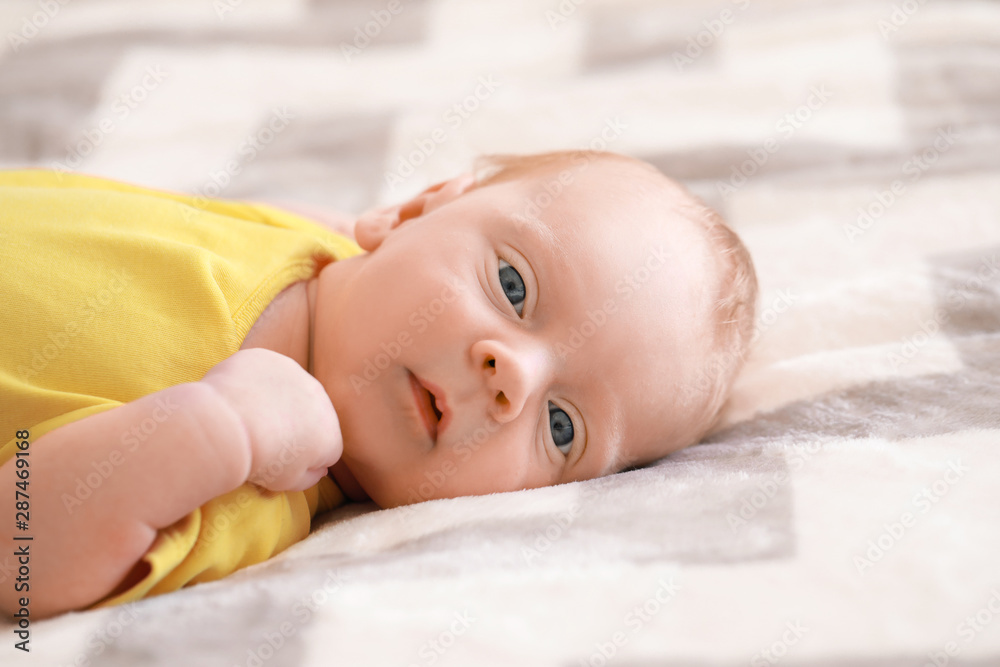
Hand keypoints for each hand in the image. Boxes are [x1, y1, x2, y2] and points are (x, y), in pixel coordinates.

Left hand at [201, 348, 342, 491]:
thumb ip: (310, 477)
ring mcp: (294, 373)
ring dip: (275, 400)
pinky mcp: (268, 357)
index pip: (327, 448)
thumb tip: (320, 469)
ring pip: (289, 388)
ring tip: (248, 417)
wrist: (227, 428)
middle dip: (295, 424)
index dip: (306, 457)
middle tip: (265, 439)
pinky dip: (253, 382)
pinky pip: (264, 370)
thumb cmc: (260, 461)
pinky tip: (237, 397)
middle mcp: (321, 398)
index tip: (283, 461)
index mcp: (330, 433)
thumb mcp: (289, 483)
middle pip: (311, 413)